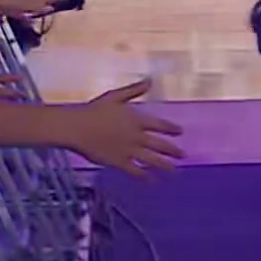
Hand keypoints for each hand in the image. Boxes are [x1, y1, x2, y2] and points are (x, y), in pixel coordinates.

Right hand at [67, 79, 184, 174]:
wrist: (78, 127)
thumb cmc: (94, 110)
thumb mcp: (115, 96)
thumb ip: (134, 90)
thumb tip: (150, 80)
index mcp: (137, 120)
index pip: (160, 125)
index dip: (171, 129)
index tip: (181, 132)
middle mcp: (137, 136)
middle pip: (160, 145)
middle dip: (173, 151)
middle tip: (183, 156)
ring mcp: (129, 151)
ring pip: (152, 160)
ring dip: (165, 166)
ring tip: (174, 171)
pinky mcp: (119, 162)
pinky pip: (136, 171)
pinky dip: (145, 177)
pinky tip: (151, 181)